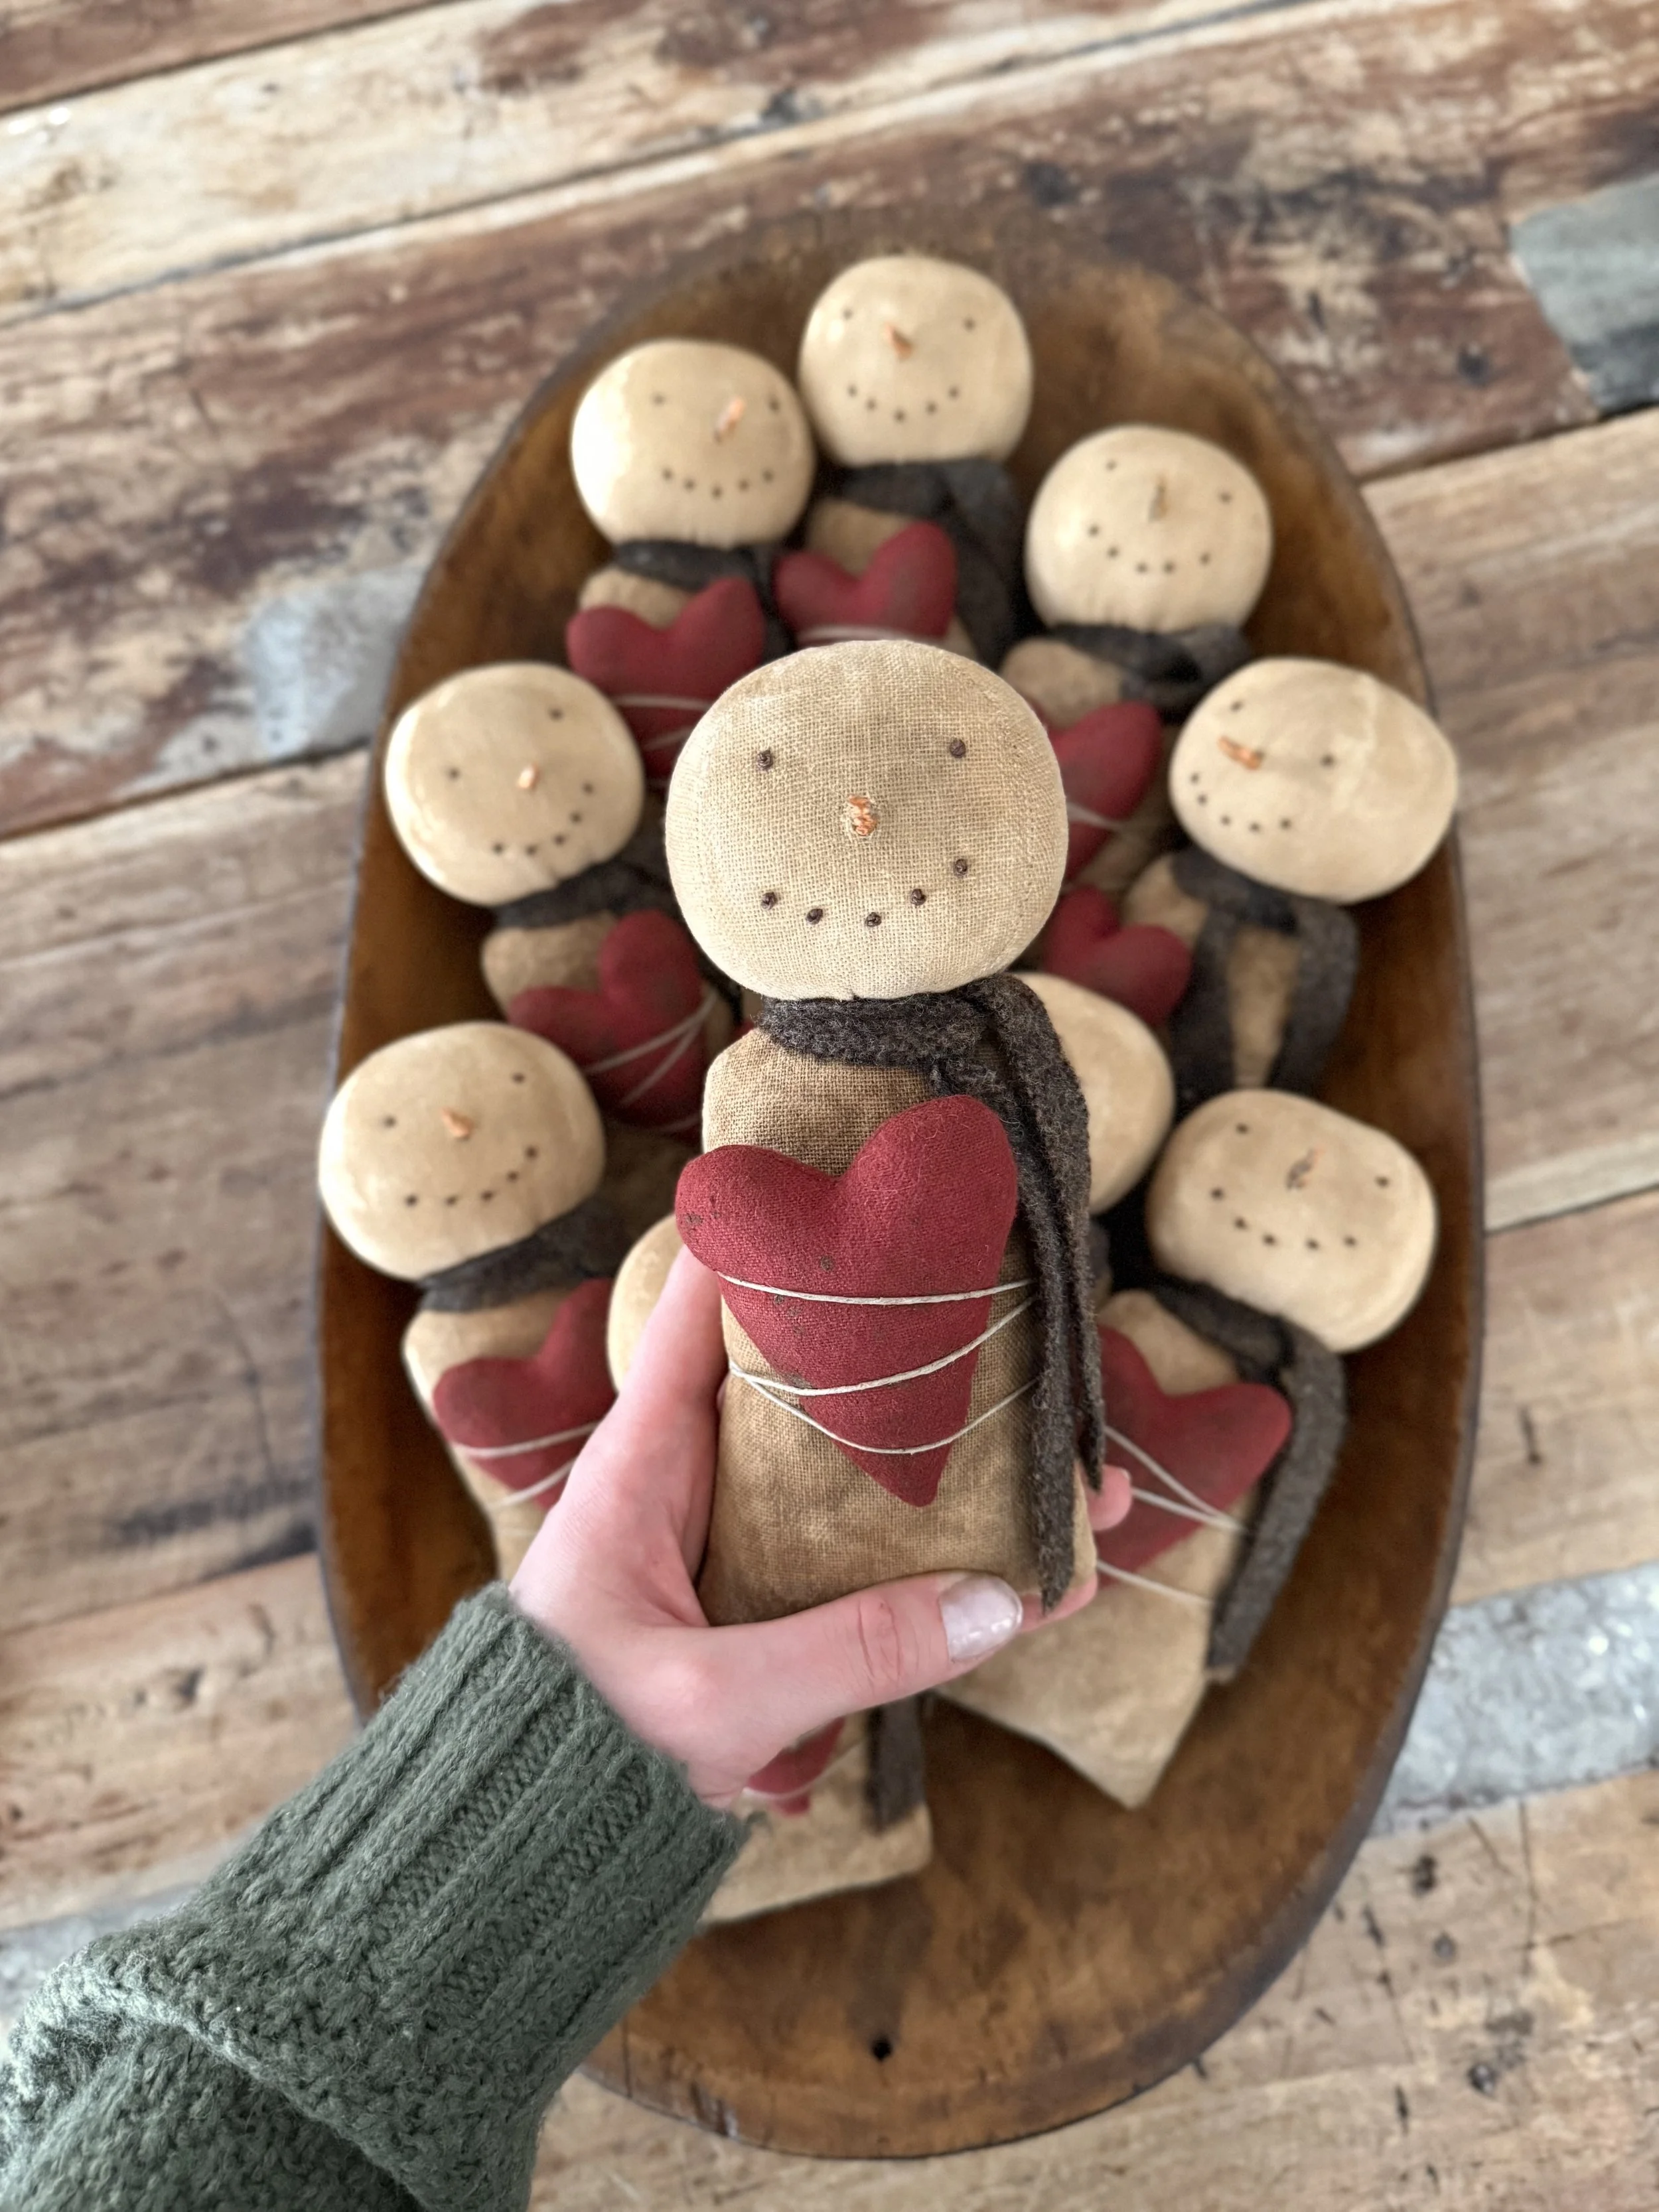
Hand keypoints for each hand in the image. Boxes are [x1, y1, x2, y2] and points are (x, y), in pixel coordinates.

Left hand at [511, 1248, 1130, 1805]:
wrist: (519, 1850)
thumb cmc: (566, 1745)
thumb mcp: (708, 1697)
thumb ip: (847, 1652)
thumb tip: (1002, 1600)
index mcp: (646, 1457)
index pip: (710, 1302)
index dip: (784, 1232)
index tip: (875, 1183)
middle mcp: (698, 1482)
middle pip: (822, 1388)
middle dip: (930, 1367)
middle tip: (1040, 1346)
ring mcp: (740, 1547)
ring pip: (867, 1483)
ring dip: (969, 1478)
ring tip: (1087, 1477)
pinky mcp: (772, 1616)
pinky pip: (873, 1574)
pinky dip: (954, 1575)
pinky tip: (1046, 1583)